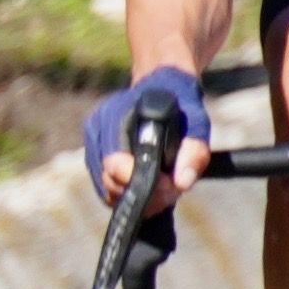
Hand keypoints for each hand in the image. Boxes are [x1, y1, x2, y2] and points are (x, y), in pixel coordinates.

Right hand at [84, 65, 209, 202]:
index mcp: (114, 116)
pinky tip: (151, 190)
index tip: (168, 184)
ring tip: (164, 191)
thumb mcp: (197, 124)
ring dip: (137, 197)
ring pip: (107, 189)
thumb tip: (182, 184)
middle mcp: (96, 132)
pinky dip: (129, 195)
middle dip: (143, 193)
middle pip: (109, 180)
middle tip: (172, 191)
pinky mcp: (95, 162)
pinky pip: (106, 190)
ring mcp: (92, 148)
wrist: (163, 91)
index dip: (140, 180)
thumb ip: (193, 151)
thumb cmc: (180, 107)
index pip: (114, 161)